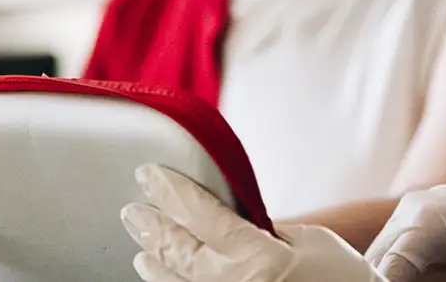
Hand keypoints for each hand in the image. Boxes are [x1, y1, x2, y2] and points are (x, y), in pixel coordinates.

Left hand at [122, 164, 384, 281]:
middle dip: (154, 227)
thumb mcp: (313, 243)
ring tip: (141, 245)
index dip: (173, 192)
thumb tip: (234, 220)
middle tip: (132, 208)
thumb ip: (268, 230)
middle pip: (180, 253)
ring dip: (156, 262)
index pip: (203, 217)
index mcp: (259, 260)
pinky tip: (162, 279)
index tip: (149, 174)